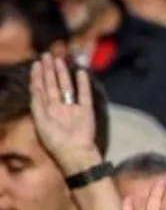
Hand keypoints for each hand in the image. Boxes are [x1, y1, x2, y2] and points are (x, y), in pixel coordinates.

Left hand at [28, 54, 98, 172]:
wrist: (75, 154)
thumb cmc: (55, 141)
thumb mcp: (40, 121)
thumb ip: (37, 103)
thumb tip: (34, 86)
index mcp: (45, 111)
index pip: (40, 89)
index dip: (38, 76)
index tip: (36, 63)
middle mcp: (58, 108)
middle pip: (52, 85)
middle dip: (48, 70)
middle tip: (46, 55)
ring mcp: (72, 109)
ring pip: (66, 87)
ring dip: (62, 73)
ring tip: (59, 59)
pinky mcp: (86, 112)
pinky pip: (84, 95)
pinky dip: (83, 84)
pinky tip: (81, 72)